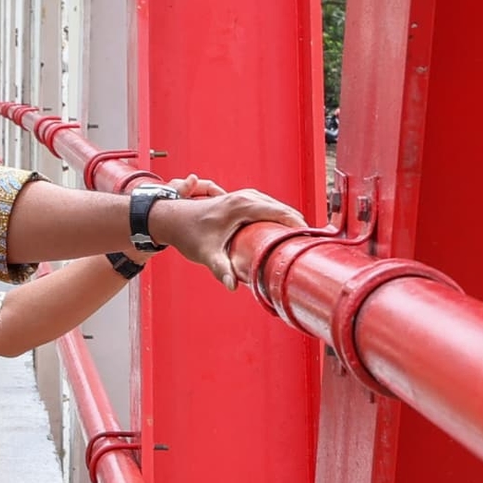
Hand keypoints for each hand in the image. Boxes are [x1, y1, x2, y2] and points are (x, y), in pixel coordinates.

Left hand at [151, 181, 305, 286]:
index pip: (279, 212)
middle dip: (297, 223)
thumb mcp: (206, 254)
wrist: (171, 218)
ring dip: (288, 219)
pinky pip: (267, 206)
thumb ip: (220, 269)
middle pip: (281, 208)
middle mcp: (245, 197)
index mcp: (241, 206)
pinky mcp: (241, 200)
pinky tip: (283, 229)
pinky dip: (278, 215)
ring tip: (302, 237)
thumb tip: (233, 285)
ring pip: (275, 206)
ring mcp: (243, 196)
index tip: (310, 238)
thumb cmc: (188, 234)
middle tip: (311, 243)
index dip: (297, 224)